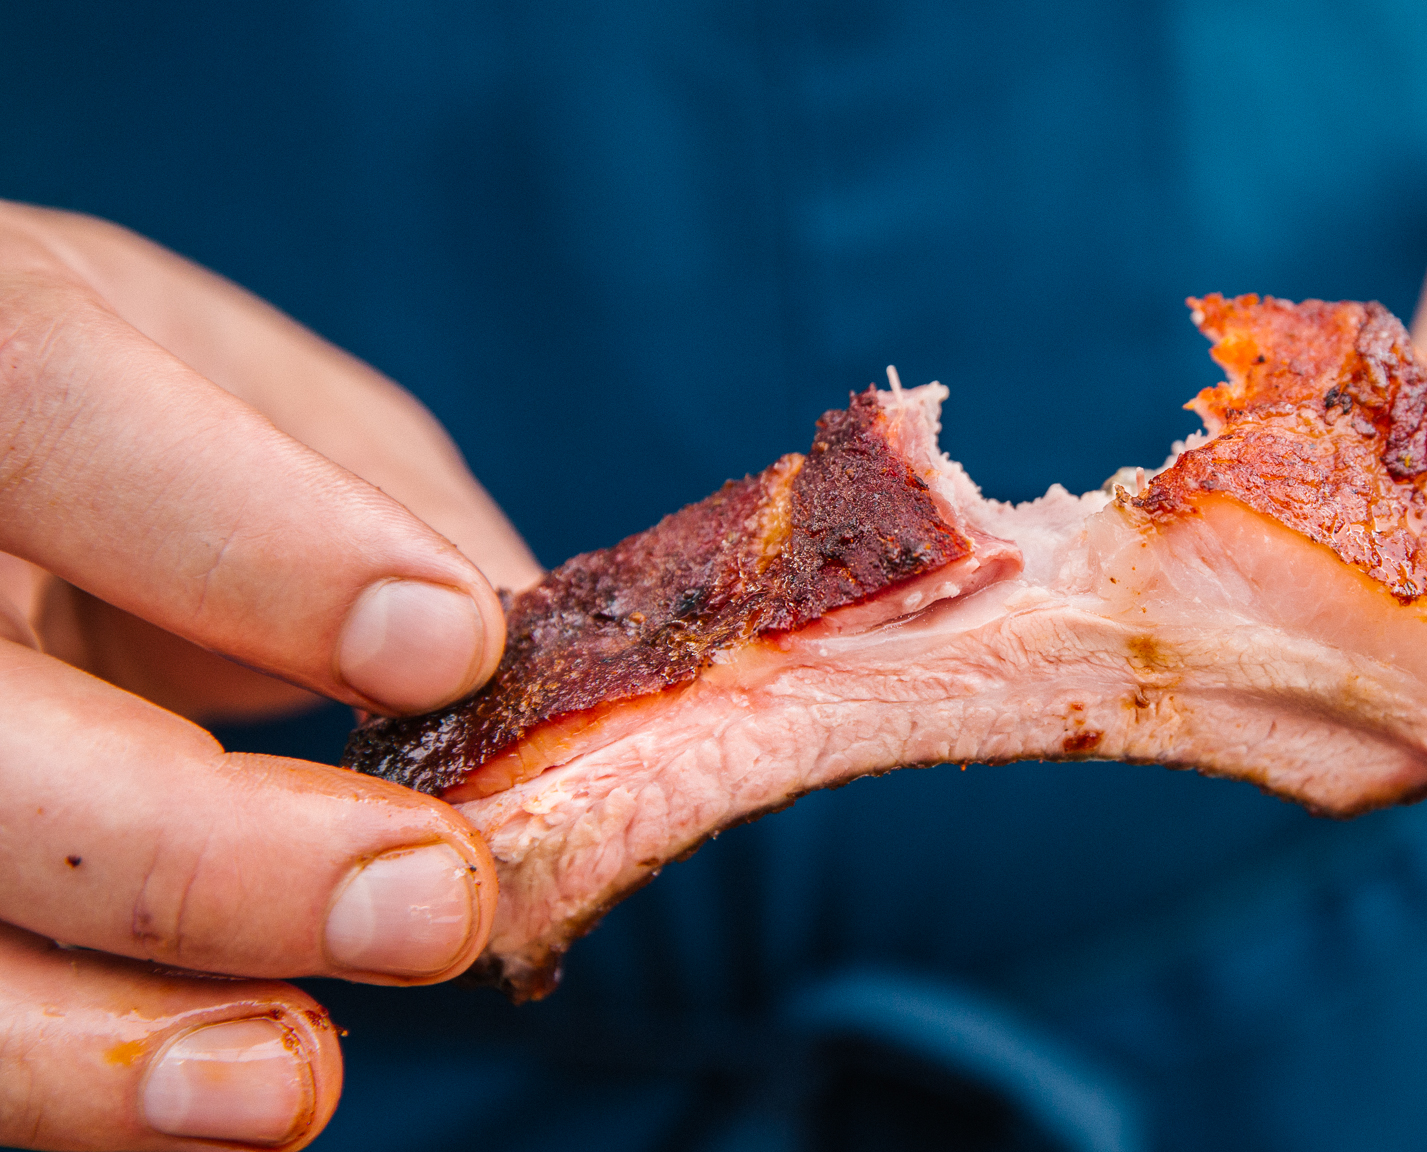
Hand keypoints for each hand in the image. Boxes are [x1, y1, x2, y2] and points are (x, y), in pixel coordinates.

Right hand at [0, 202, 541, 1149]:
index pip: (55, 410)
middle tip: (435, 900)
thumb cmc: (129, 413)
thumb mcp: (248, 395)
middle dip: (202, 849)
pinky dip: (85, 1078)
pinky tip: (224, 1091)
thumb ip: (381, 502)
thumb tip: (548, 670)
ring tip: (294, 1080)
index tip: (453, 645)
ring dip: (106, 1036)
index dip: (251, 540)